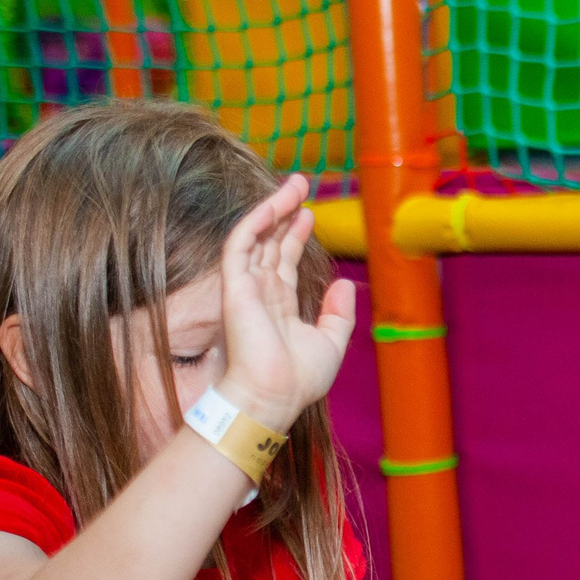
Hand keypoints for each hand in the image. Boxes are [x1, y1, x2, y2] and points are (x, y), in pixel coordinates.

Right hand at [211, 173, 355, 431]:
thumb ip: (339, 313)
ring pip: (256, 236)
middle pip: (271, 242)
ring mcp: (246, 288)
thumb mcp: (331, 342)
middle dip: (284, 211)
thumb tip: (345, 282)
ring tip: (293, 184)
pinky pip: (240, 244)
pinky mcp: (234, 286)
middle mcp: (261, 292)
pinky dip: (254, 222)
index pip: (285, 260)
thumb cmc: (299, 379)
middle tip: (299, 183)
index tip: (309, 213)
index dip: (296, 235)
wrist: (274, 396)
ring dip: (272, 208)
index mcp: (280, 305)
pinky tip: (272, 205)